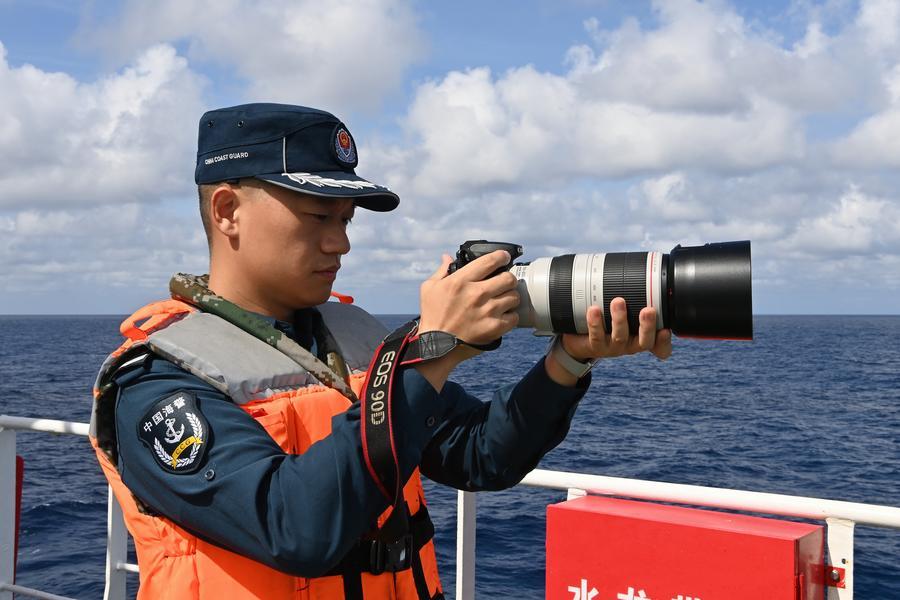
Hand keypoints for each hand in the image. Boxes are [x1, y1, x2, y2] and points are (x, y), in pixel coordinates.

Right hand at [414, 250, 519, 390]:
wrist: (435, 346)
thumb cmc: (432, 316)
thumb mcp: (429, 288)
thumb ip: (441, 271)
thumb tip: (447, 257)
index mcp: (461, 281)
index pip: (490, 261)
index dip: (501, 256)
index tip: (504, 257)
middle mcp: (476, 294)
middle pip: (508, 278)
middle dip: (508, 279)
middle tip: (504, 283)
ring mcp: (487, 311)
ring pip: (514, 296)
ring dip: (510, 298)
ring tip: (503, 301)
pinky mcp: (494, 327)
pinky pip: (514, 317)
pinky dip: (511, 316)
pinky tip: (502, 316)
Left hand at [563, 298, 671, 361]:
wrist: (579, 339)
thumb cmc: (608, 321)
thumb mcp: (625, 310)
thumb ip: (634, 295)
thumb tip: (639, 267)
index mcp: (641, 337)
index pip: (659, 346)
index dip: (664, 341)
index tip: (666, 330)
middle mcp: (630, 344)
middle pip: (644, 341)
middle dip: (647, 326)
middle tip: (648, 310)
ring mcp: (613, 347)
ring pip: (619, 337)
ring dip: (620, 319)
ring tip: (618, 301)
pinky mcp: (595, 346)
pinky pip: (596, 336)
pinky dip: (595, 323)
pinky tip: (593, 310)